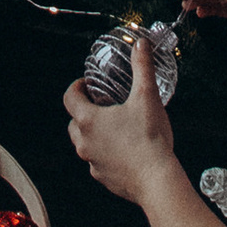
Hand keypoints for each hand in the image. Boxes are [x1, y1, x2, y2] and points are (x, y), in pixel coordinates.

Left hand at [64, 39, 183, 210]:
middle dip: (84, 111)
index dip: (76, 88)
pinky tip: (124, 150)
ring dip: (94, 133)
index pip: (69, 98)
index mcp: (89, 120)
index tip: (86, 84)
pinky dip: (106, 154)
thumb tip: (141, 46)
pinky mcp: (102, 177)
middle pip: (74, 121)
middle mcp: (84, 142)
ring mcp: (92, 162)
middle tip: (102, 104)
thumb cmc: (150, 140)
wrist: (157, 180)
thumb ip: (142, 68)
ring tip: (115, 127)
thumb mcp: (147, 97)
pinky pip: (98, 161)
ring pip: (85, 143)